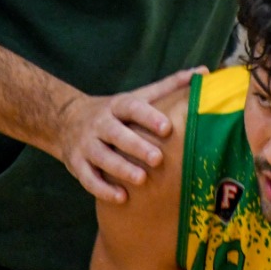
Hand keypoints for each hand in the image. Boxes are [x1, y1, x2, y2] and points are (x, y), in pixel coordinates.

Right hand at [58, 67, 203, 203]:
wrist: (66, 121)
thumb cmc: (115, 112)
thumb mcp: (137, 96)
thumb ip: (169, 86)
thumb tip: (204, 71)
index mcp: (117, 106)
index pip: (132, 108)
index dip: (148, 117)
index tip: (167, 127)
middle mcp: (99, 123)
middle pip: (116, 134)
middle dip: (136, 146)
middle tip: (158, 158)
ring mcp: (86, 145)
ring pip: (101, 157)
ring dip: (121, 169)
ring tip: (141, 179)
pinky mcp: (77, 165)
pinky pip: (88, 179)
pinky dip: (103, 189)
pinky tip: (122, 198)